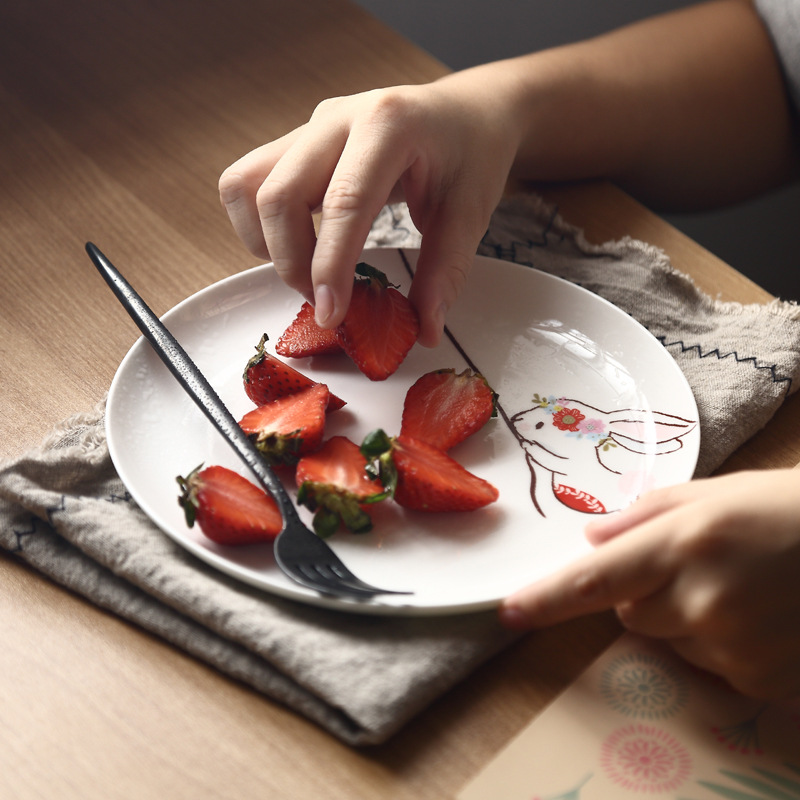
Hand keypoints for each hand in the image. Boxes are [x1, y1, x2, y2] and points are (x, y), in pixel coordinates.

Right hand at [218, 68, 521, 345]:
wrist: (463, 112)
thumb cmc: (470, 155)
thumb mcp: (470, 212)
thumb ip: (445, 271)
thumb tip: (423, 330)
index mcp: (389, 124)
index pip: (344, 202)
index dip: (330, 266)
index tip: (331, 315)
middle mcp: (338, 118)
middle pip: (278, 194)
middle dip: (291, 263)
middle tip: (326, 302)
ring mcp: (309, 126)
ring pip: (246, 185)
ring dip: (265, 242)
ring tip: (307, 272)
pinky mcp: (295, 142)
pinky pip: (247, 183)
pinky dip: (259, 224)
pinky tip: (298, 244)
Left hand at [499, 470, 799, 698]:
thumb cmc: (784, 508)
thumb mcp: (711, 494)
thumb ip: (643, 516)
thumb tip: (591, 540)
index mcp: (683, 543)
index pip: (595, 580)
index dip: (547, 599)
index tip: (509, 612)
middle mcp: (703, 599)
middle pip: (629, 614)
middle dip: (644, 593)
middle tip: (694, 565)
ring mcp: (734, 646)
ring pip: (669, 641)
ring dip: (685, 619)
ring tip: (738, 587)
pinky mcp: (760, 680)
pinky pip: (710, 666)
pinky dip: (722, 645)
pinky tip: (760, 615)